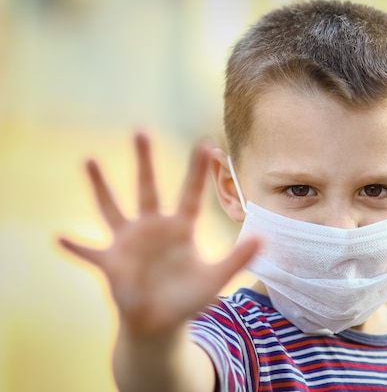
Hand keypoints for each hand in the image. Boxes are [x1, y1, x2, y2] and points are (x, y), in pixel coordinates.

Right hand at [59, 132, 260, 336]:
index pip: (191, 194)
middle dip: (144, 160)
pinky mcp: (110, 261)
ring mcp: (129, 242)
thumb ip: (238, 258)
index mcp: (180, 229)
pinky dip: (75, 246)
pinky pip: (89, 252)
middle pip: (147, 187)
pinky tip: (59, 237)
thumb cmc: (188, 298)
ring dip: (100, 186)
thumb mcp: (216, 279)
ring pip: (112, 208)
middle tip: (141, 129)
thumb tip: (264, 239)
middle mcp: (153, 227)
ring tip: (90, 159)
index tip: (207, 144)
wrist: (161, 321)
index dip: (198, 171)